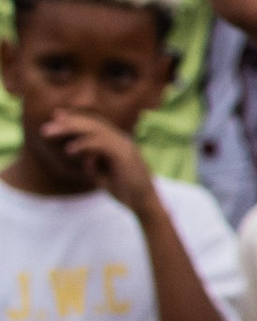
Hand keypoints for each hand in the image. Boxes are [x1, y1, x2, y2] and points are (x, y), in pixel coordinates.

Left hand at [39, 111, 155, 213]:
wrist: (144, 203)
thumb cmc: (126, 192)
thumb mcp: (105, 176)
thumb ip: (95, 165)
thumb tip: (85, 159)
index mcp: (118, 142)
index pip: (94, 125)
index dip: (75, 119)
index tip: (56, 117)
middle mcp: (122, 139)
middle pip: (92, 123)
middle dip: (68, 122)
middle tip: (46, 127)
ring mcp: (124, 145)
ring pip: (94, 129)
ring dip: (69, 129)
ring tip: (50, 133)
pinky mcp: (124, 154)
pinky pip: (101, 144)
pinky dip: (84, 144)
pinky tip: (69, 149)